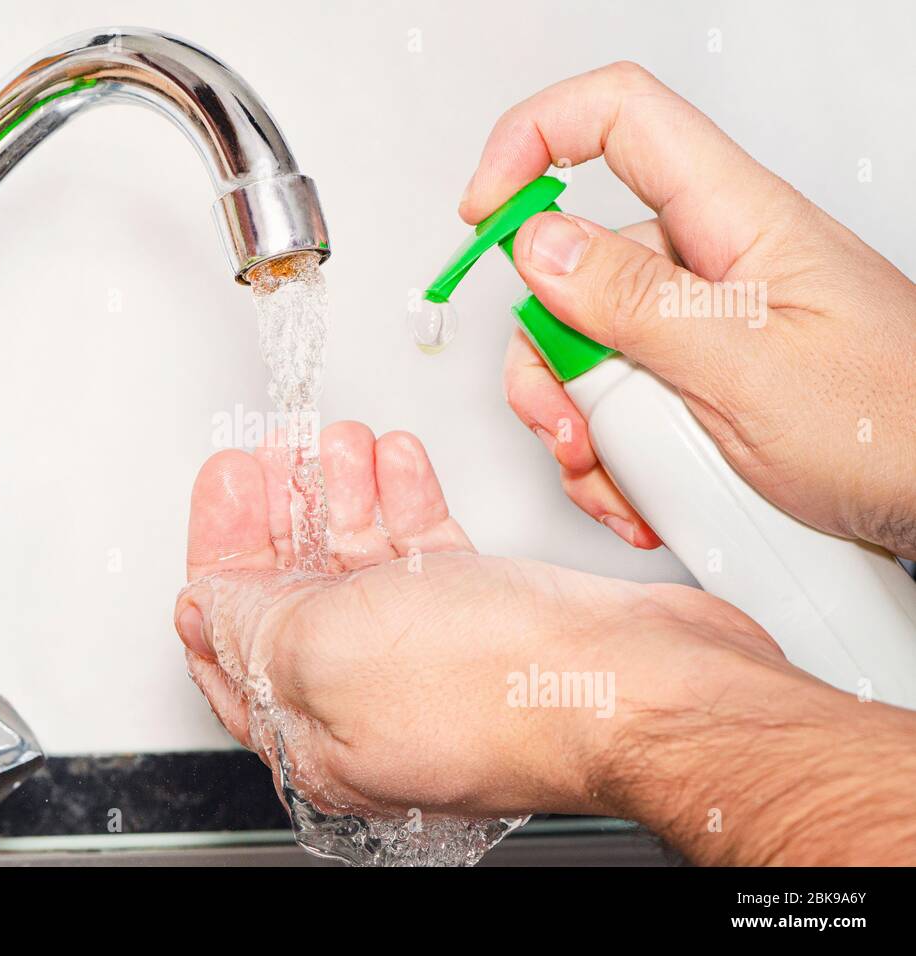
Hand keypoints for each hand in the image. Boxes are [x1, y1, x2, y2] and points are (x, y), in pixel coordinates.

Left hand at [173, 422, 784, 820]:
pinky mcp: (489, 618)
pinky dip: (405, 499)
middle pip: (300, 592)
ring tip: (335, 443)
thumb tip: (206, 607)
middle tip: (268, 455)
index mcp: (316, 731)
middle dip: (280, 513)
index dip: (220, 555)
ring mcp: (433, 658)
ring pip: (365, 562)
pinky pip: (426, 551)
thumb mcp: (319, 649)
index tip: (224, 488)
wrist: (637, 686)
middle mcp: (373, 701)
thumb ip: (249, 624)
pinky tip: (396, 462)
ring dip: (344, 492)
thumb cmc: (495, 691)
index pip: (235, 640)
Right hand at [461, 62, 915, 557]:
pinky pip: (612, 401)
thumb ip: (637, 301)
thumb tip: (540, 244)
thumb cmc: (895, 427)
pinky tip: (636, 490)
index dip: (534, 141)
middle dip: (547, 354)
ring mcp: (696, 326)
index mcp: (736, 219)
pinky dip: (607, 455)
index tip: (484, 213)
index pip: (619, 119)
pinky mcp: (692, 381)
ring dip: (578, 424)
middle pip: (573, 264)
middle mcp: (709, 263)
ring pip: (582, 348)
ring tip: (617, 477)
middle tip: (568, 420)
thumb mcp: (752, 367)